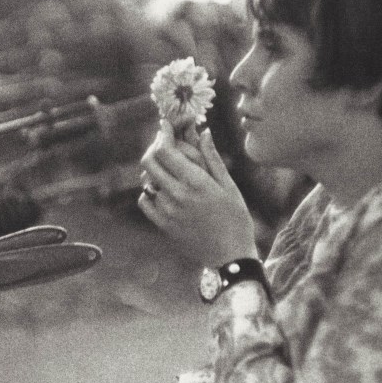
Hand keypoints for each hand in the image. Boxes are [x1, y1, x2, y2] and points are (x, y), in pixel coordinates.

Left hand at [139, 124, 257, 266]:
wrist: (230, 257)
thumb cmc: (236, 219)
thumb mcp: (229, 186)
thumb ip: (212, 158)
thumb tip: (203, 132)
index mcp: (196, 182)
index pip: (166, 150)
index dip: (163, 134)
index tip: (165, 125)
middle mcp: (177, 195)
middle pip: (150, 161)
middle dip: (155, 147)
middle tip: (164, 144)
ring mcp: (167, 211)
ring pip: (147, 180)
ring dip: (154, 170)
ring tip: (168, 168)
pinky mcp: (163, 225)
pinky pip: (145, 201)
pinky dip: (149, 191)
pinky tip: (162, 190)